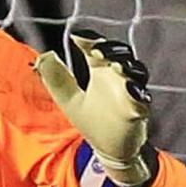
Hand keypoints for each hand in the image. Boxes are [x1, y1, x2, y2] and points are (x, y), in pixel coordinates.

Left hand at [33, 33, 154, 186]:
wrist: (111, 149)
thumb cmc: (93, 121)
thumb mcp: (69, 99)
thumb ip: (56, 78)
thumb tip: (43, 55)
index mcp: (101, 70)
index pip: (97, 47)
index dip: (90, 39)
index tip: (77, 37)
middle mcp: (118, 77)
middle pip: (121, 54)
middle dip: (111, 50)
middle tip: (96, 51)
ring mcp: (131, 92)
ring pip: (136, 72)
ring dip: (127, 67)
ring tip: (115, 65)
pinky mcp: (139, 109)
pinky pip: (142, 98)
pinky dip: (138, 92)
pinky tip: (130, 89)